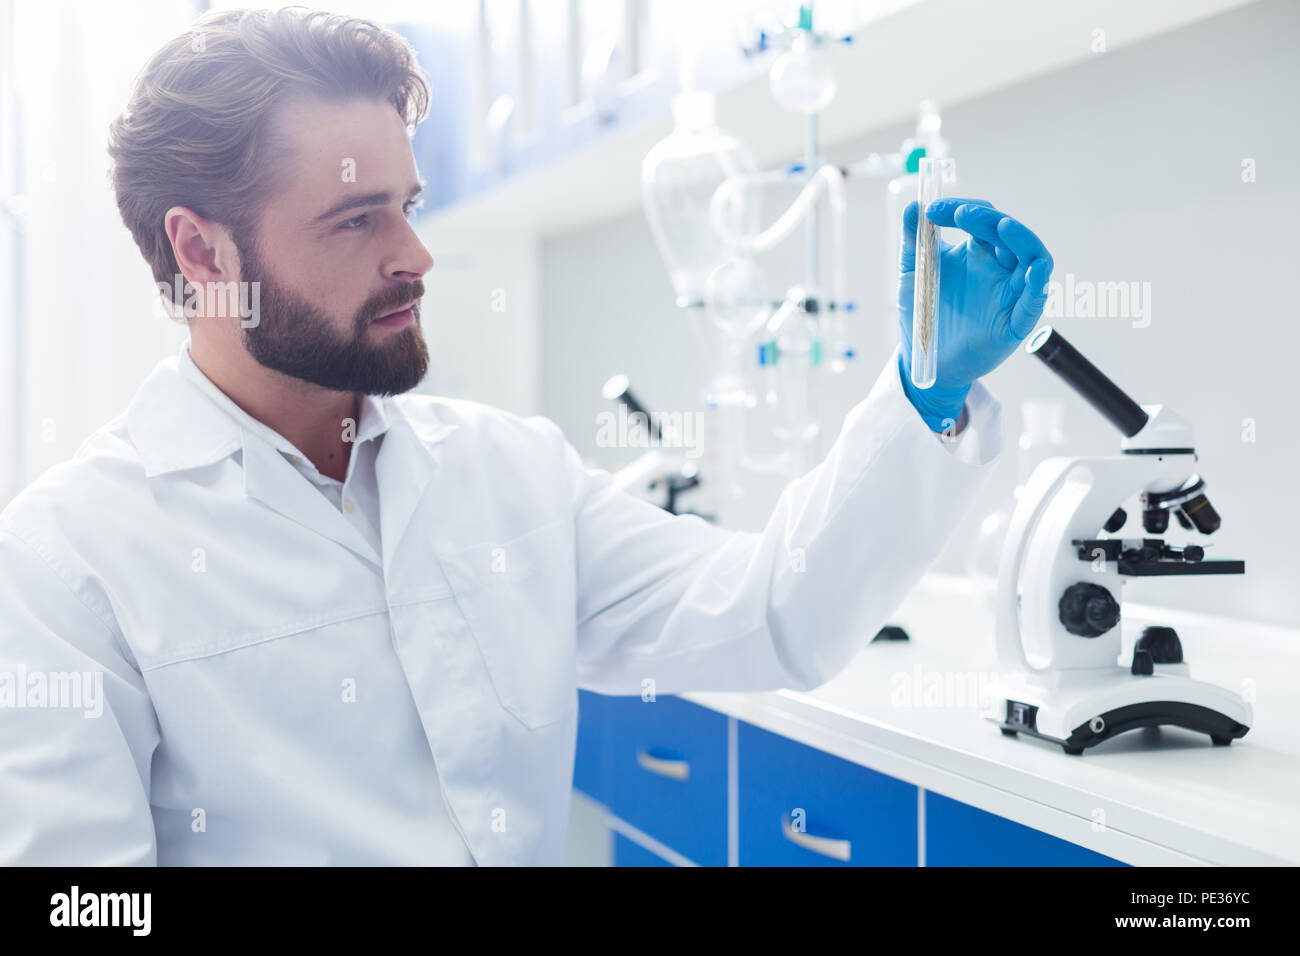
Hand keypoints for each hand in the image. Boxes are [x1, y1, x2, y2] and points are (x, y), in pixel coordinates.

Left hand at [896, 197, 1053, 429]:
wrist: (922, 359)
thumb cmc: (923, 315)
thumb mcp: (913, 274)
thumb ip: (913, 242)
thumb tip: (911, 207)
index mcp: (977, 253)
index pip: (981, 220)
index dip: (961, 209)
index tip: (931, 211)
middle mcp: (999, 269)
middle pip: (1008, 234)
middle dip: (987, 219)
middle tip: (960, 215)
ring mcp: (1010, 294)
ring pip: (1032, 259)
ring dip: (1022, 239)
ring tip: (1003, 226)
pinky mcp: (1014, 324)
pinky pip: (1033, 302)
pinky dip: (1037, 285)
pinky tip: (1033, 270)